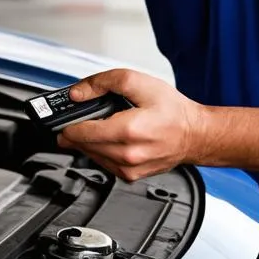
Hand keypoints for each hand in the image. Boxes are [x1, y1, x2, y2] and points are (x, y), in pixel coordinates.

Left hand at [56, 69, 210, 181]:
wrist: (195, 134)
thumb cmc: (173, 111)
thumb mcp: (140, 83)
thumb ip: (105, 82)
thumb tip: (78, 92)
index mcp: (128, 131)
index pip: (81, 132)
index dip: (68, 121)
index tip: (63, 115)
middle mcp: (127, 155)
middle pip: (82, 145)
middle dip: (75, 130)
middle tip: (76, 117)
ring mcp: (128, 169)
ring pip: (90, 156)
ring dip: (86, 141)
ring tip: (93, 125)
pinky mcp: (130, 176)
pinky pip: (103, 164)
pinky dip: (100, 151)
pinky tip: (107, 138)